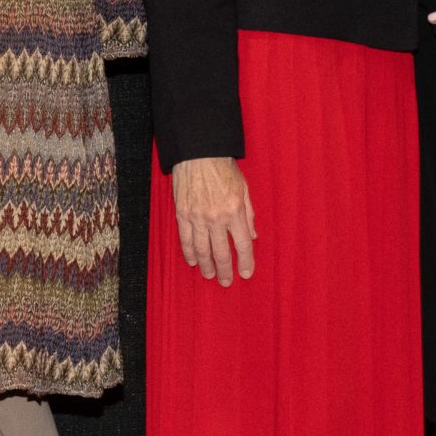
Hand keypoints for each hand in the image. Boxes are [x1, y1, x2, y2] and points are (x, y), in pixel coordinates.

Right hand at [171, 155, 255, 285]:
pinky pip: (186, 239)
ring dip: (206, 266)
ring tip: (210, 275)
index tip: (246, 273)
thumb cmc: (223, 168)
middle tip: (225, 282)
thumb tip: (252, 236)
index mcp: (235, 210)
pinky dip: (189, 252)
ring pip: (202, 250)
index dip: (246, 262)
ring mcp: (198, 217)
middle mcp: (217, 217)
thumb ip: (249, 214)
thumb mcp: (244, 188)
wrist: (198, 154)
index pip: (243, 244)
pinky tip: (193, 261)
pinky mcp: (182, 214)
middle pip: (222, 252)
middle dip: (225, 270)